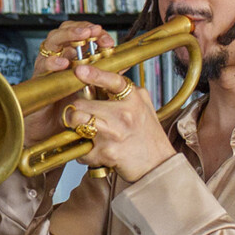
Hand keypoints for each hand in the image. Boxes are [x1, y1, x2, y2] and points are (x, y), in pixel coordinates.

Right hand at [30, 21, 111, 142]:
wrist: (49, 128)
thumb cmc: (68, 107)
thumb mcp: (89, 88)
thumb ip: (103, 74)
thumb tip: (125, 63)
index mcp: (71, 56)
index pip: (81, 34)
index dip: (95, 33)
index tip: (108, 41)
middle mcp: (58, 56)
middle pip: (65, 30)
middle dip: (81, 28)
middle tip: (94, 31)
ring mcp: (46, 65)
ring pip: (53, 41)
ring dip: (68, 36)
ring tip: (82, 37)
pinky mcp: (38, 78)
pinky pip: (43, 65)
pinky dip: (53, 62)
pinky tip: (64, 63)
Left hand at [60, 60, 172, 182]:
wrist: (158, 165)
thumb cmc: (149, 135)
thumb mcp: (143, 105)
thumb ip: (126, 91)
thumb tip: (101, 78)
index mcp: (134, 99)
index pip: (113, 80)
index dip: (94, 74)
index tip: (79, 70)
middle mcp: (124, 114)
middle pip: (81, 104)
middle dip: (77, 110)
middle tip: (82, 116)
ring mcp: (114, 133)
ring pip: (77, 122)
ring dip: (76, 128)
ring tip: (86, 131)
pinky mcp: (106, 152)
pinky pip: (81, 149)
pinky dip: (84, 153)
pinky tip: (96, 151)